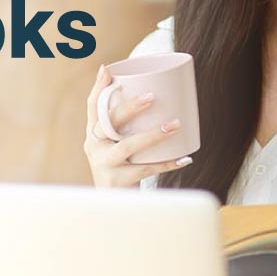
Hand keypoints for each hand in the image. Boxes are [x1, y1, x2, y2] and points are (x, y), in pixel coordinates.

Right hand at [84, 65, 191, 188]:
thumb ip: (130, 128)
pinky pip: (145, 170)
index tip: (107, 69)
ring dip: (153, 134)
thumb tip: (163, 99)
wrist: (114, 207)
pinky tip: (184, 158)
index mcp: (93, 134)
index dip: (98, 88)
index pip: (92, 107)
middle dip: (130, 107)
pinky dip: (167, 164)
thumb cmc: (123, 169)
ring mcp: (103, 164)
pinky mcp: (117, 181)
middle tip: (152, 97)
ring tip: (176, 124)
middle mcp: (93, 147)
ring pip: (127, 146)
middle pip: (108, 123)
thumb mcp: (119, 146)